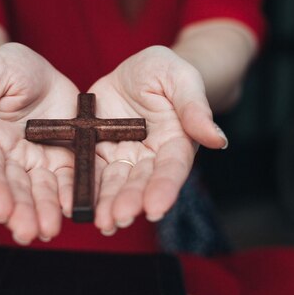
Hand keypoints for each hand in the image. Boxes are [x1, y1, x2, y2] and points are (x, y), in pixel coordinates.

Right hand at [0, 43, 78, 243]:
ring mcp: (37, 162)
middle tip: (27, 233)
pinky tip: (75, 209)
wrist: (36, 72)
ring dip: (44, 212)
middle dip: (21, 211)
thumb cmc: (5, 68)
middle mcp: (10, 158)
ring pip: (41, 191)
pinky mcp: (63, 159)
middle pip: (14, 188)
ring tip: (50, 231)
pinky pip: (68, 180)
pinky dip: (71, 196)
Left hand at [88, 46, 227, 233]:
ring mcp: (124, 157)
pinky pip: (91, 173)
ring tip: (102, 223)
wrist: (137, 72)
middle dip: (131, 202)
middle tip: (120, 219)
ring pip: (116, 184)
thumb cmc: (166, 71)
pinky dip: (87, 190)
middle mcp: (151, 157)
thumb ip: (195, 107)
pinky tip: (77, 206)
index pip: (172, 169)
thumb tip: (217, 139)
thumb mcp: (180, 77)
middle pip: (141, 183)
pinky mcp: (99, 153)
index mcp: (176, 141)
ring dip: (108, 204)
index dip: (164, 189)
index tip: (155, 209)